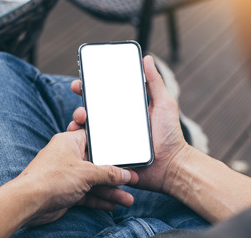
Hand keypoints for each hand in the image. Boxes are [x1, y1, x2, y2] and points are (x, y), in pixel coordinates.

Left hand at [17, 130, 137, 225]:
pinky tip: (113, 204)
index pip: (94, 139)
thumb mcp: (87, 173)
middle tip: (131, 179)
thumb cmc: (52, 178)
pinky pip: (87, 193)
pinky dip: (99, 199)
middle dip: (114, 174)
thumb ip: (108, 174)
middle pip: (97, 164)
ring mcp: (67, 175)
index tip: (125, 152)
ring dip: (110, 190)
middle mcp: (68, 156)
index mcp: (70, 142)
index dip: (110, 145)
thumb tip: (125, 175)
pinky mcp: (66, 190)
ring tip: (127, 198)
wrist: (28, 203)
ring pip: (94, 181)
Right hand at [69, 55, 187, 192]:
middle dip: (80, 106)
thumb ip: (156, 82)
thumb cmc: (170, 135)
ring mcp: (112, 141)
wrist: (171, 165)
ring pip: (88, 131)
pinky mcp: (110, 157)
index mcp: (127, 111)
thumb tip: (147, 58)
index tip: (81, 81)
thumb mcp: (164, 104)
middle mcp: (116, 125)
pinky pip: (92, 150)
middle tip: (79, 104)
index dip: (91, 89)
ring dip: (78, 123)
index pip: (105, 97)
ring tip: (79, 121)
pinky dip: (83, 145)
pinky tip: (79, 140)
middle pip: (92, 113)